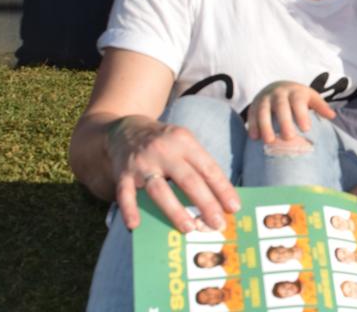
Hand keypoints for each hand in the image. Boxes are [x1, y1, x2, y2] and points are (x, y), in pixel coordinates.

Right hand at [106, 115, 239, 233]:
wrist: (126, 129)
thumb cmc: (164, 143)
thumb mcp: (185, 143)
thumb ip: (199, 165)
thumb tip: (220, 198)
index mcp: (185, 142)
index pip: (208, 168)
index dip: (223, 189)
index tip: (234, 207)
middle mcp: (164, 151)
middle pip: (188, 180)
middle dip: (205, 203)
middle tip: (217, 223)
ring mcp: (142, 162)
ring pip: (160, 190)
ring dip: (175, 211)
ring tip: (189, 228)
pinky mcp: (123, 173)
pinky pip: (125, 194)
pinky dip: (129, 210)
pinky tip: (135, 225)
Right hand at [247, 81, 334, 143]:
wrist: (277, 86)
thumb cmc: (298, 97)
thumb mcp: (310, 97)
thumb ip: (320, 106)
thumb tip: (332, 116)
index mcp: (295, 91)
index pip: (298, 102)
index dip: (301, 114)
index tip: (306, 129)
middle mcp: (279, 93)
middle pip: (281, 106)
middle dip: (284, 121)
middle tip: (289, 138)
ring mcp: (265, 98)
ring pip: (263, 111)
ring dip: (265, 125)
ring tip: (269, 141)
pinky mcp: (254, 105)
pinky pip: (251, 114)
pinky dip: (252, 125)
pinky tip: (254, 138)